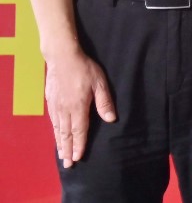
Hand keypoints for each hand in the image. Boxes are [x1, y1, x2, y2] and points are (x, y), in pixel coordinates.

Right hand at [43, 47, 115, 167]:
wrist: (62, 58)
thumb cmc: (84, 69)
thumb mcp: (99, 83)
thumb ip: (104, 101)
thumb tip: (111, 119)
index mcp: (78, 107)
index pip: (79, 131)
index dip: (79, 145)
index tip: (78, 157)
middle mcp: (65, 110)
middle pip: (66, 134)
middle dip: (67, 150)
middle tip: (68, 164)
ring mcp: (56, 107)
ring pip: (58, 130)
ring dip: (60, 144)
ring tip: (61, 156)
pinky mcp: (50, 102)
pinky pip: (53, 122)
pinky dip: (55, 133)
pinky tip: (57, 136)